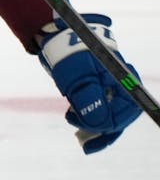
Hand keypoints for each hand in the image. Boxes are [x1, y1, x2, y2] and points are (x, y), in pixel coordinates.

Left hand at [39, 14, 142, 152]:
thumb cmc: (69, 53)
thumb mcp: (77, 77)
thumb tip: (99, 125)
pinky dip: (89, 116)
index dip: (106, 127)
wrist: (56, 35)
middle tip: (84, 144)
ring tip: (73, 126)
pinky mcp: (99, 85)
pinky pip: (100, 105)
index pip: (122, 114)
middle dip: (102, 131)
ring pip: (108, 112)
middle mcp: (121, 84)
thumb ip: (89, 100)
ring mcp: (110, 85)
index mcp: (123, 81)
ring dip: (93, 125)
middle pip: (119, 116)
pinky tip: (73, 118)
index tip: (85, 131)